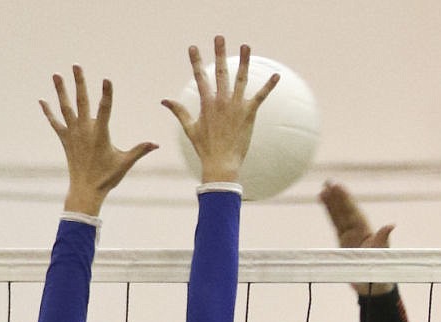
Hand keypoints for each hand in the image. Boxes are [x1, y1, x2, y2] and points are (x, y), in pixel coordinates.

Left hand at [41, 68, 156, 215]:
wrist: (86, 190)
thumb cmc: (107, 178)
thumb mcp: (125, 163)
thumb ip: (140, 151)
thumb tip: (156, 144)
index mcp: (100, 134)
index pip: (105, 109)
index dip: (106, 94)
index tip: (106, 80)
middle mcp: (84, 130)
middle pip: (81, 101)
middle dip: (79, 83)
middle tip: (76, 65)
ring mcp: (73, 134)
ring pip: (66, 108)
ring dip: (60, 91)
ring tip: (56, 74)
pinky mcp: (65, 140)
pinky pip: (55, 123)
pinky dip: (48, 112)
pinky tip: (42, 101)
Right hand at [163, 37, 279, 185]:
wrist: (221, 164)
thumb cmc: (205, 149)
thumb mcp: (190, 128)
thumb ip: (179, 111)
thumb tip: (164, 100)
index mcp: (207, 103)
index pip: (200, 77)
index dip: (196, 61)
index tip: (193, 48)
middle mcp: (221, 101)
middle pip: (220, 72)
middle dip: (219, 53)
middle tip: (219, 37)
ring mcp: (236, 106)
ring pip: (241, 78)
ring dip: (244, 61)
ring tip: (246, 46)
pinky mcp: (249, 114)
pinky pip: (260, 96)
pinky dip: (269, 86)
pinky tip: (276, 76)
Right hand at [320, 181, 395, 294]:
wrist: (373, 286)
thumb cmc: (380, 271)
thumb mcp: (382, 255)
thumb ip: (383, 238)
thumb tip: (391, 225)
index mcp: (365, 230)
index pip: (353, 211)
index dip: (346, 199)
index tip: (338, 187)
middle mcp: (358, 229)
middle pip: (345, 209)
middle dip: (338, 196)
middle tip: (329, 181)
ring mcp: (350, 233)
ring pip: (339, 214)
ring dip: (331, 202)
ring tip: (322, 189)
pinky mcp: (343, 239)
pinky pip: (334, 222)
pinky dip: (329, 212)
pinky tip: (322, 201)